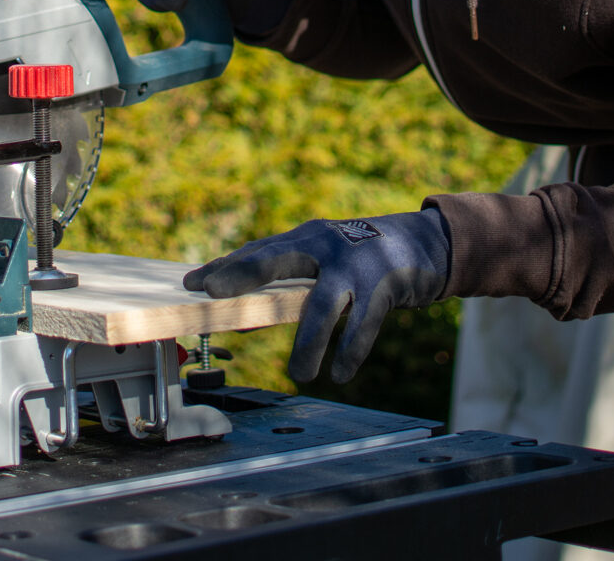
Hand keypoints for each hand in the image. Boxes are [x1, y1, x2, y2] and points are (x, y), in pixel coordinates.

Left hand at [183, 209, 450, 383]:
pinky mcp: (383, 284)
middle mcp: (323, 245)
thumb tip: (243, 319)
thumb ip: (287, 284)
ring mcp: (353, 264)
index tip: (191, 282)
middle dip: (243, 276)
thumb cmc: (359, 258)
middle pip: (276, 260)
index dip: (224, 267)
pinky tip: (339, 373)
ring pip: (322, 306)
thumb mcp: (322, 262)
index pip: (256, 252)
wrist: (422, 242)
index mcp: (304, 238)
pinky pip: (363, 324)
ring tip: (298, 375)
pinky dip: (350, 351)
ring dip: (308, 343)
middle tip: (213, 294)